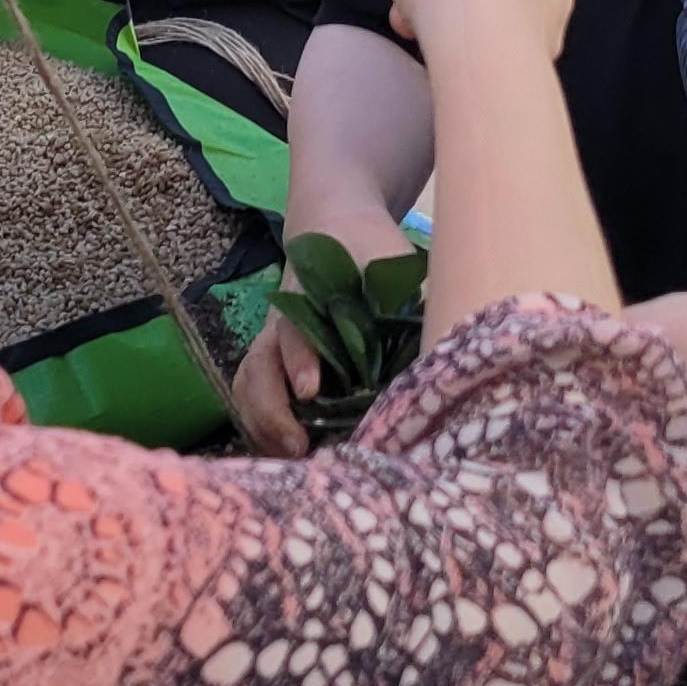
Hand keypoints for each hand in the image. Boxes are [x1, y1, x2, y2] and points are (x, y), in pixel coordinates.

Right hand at [236, 203, 423, 460]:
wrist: (336, 225)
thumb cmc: (371, 248)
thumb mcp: (392, 262)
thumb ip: (408, 300)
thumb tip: (435, 352)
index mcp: (310, 297)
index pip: (296, 331)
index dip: (300, 360)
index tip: (309, 390)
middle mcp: (284, 322)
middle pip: (260, 366)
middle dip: (272, 410)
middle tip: (298, 446)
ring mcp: (274, 343)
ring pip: (251, 384)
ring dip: (263, 424)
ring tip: (291, 460)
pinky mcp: (274, 362)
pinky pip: (253, 394)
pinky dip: (260, 426)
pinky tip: (283, 454)